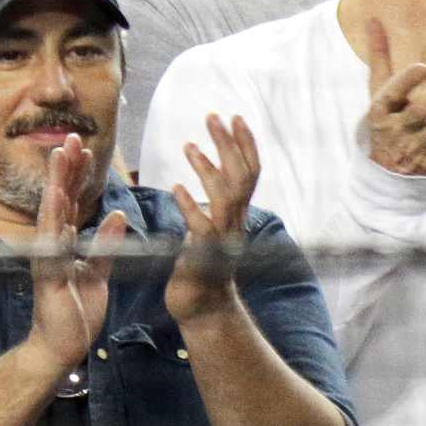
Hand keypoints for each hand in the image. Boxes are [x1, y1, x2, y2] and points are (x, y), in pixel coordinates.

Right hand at [29, 134, 125, 371]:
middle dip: (66, 169)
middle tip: (71, 137)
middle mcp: (54, 246)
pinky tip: (57, 202)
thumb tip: (116, 215)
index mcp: (66, 243)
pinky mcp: (50, 276)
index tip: (84, 148)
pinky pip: (53, 246)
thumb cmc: (77, 310)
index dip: (77, 175)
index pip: (72, 201)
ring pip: (52, 216)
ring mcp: (49, 259)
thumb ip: (106, 244)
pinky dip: (55, 223)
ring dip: (56, 186)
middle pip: (60, 200)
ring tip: (60, 158)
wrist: (63, 345)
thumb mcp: (98, 272)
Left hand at [166, 114, 258, 323]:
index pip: (249, 172)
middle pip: (241, 177)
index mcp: (236, 215)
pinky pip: (201, 227)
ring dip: (208, 168)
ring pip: (225, 197)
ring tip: (188, 146)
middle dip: (229, 145)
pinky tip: (176, 188)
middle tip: (214, 116)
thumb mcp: (209, 229)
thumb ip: (213, 204)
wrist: (203, 309)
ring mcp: (222, 240)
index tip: (235, 117)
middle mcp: (235, 224)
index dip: (245, 144)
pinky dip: (190, 206)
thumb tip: (211, 175)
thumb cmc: (202, 267)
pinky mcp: (203, 256)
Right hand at [365, 19, 425, 175]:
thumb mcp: (378, 93)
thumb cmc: (386, 121)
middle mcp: (396, 131)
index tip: (422, 66)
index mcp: (381, 112)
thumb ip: (380, 58)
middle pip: (417, 112)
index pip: (390, 95)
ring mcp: (413, 149)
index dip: (405, 82)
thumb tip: (372, 20)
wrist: (387, 173)